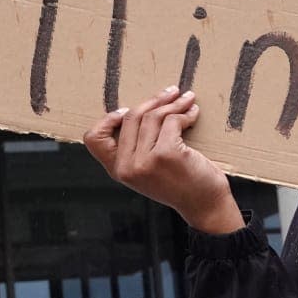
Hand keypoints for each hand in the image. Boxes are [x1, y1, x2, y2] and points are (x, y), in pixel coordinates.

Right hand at [82, 86, 244, 234]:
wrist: (204, 205)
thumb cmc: (180, 184)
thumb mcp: (148, 171)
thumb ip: (136, 149)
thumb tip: (141, 109)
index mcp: (118, 170)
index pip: (94, 139)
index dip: (107, 119)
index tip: (127, 109)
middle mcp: (127, 167)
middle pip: (131, 117)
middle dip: (155, 100)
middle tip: (172, 92)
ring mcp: (145, 161)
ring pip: (153, 116)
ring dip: (174, 103)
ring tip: (187, 100)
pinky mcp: (166, 154)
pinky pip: (172, 120)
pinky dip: (185, 114)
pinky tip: (193, 115)